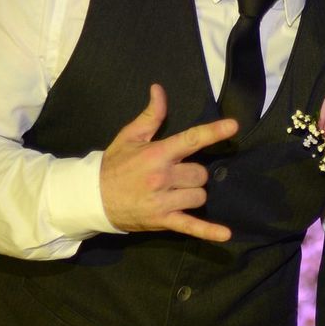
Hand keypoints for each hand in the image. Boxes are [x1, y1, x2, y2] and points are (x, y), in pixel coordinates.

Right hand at [98, 84, 239, 242]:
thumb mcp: (130, 137)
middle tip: (176, 174)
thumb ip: (150, 115)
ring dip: (193, 193)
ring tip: (175, 192)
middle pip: (200, 173)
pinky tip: (225, 235)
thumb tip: (159, 90)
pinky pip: (191, 226)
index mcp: (157, 154)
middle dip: (193, 173)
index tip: (233, 126)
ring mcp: (163, 200)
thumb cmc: (114, 165)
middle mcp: (162, 177)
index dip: (213, 132)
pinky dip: (208, 232)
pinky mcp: (163, 220)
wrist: (91, 197)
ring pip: (199, 195)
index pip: (190, 139)